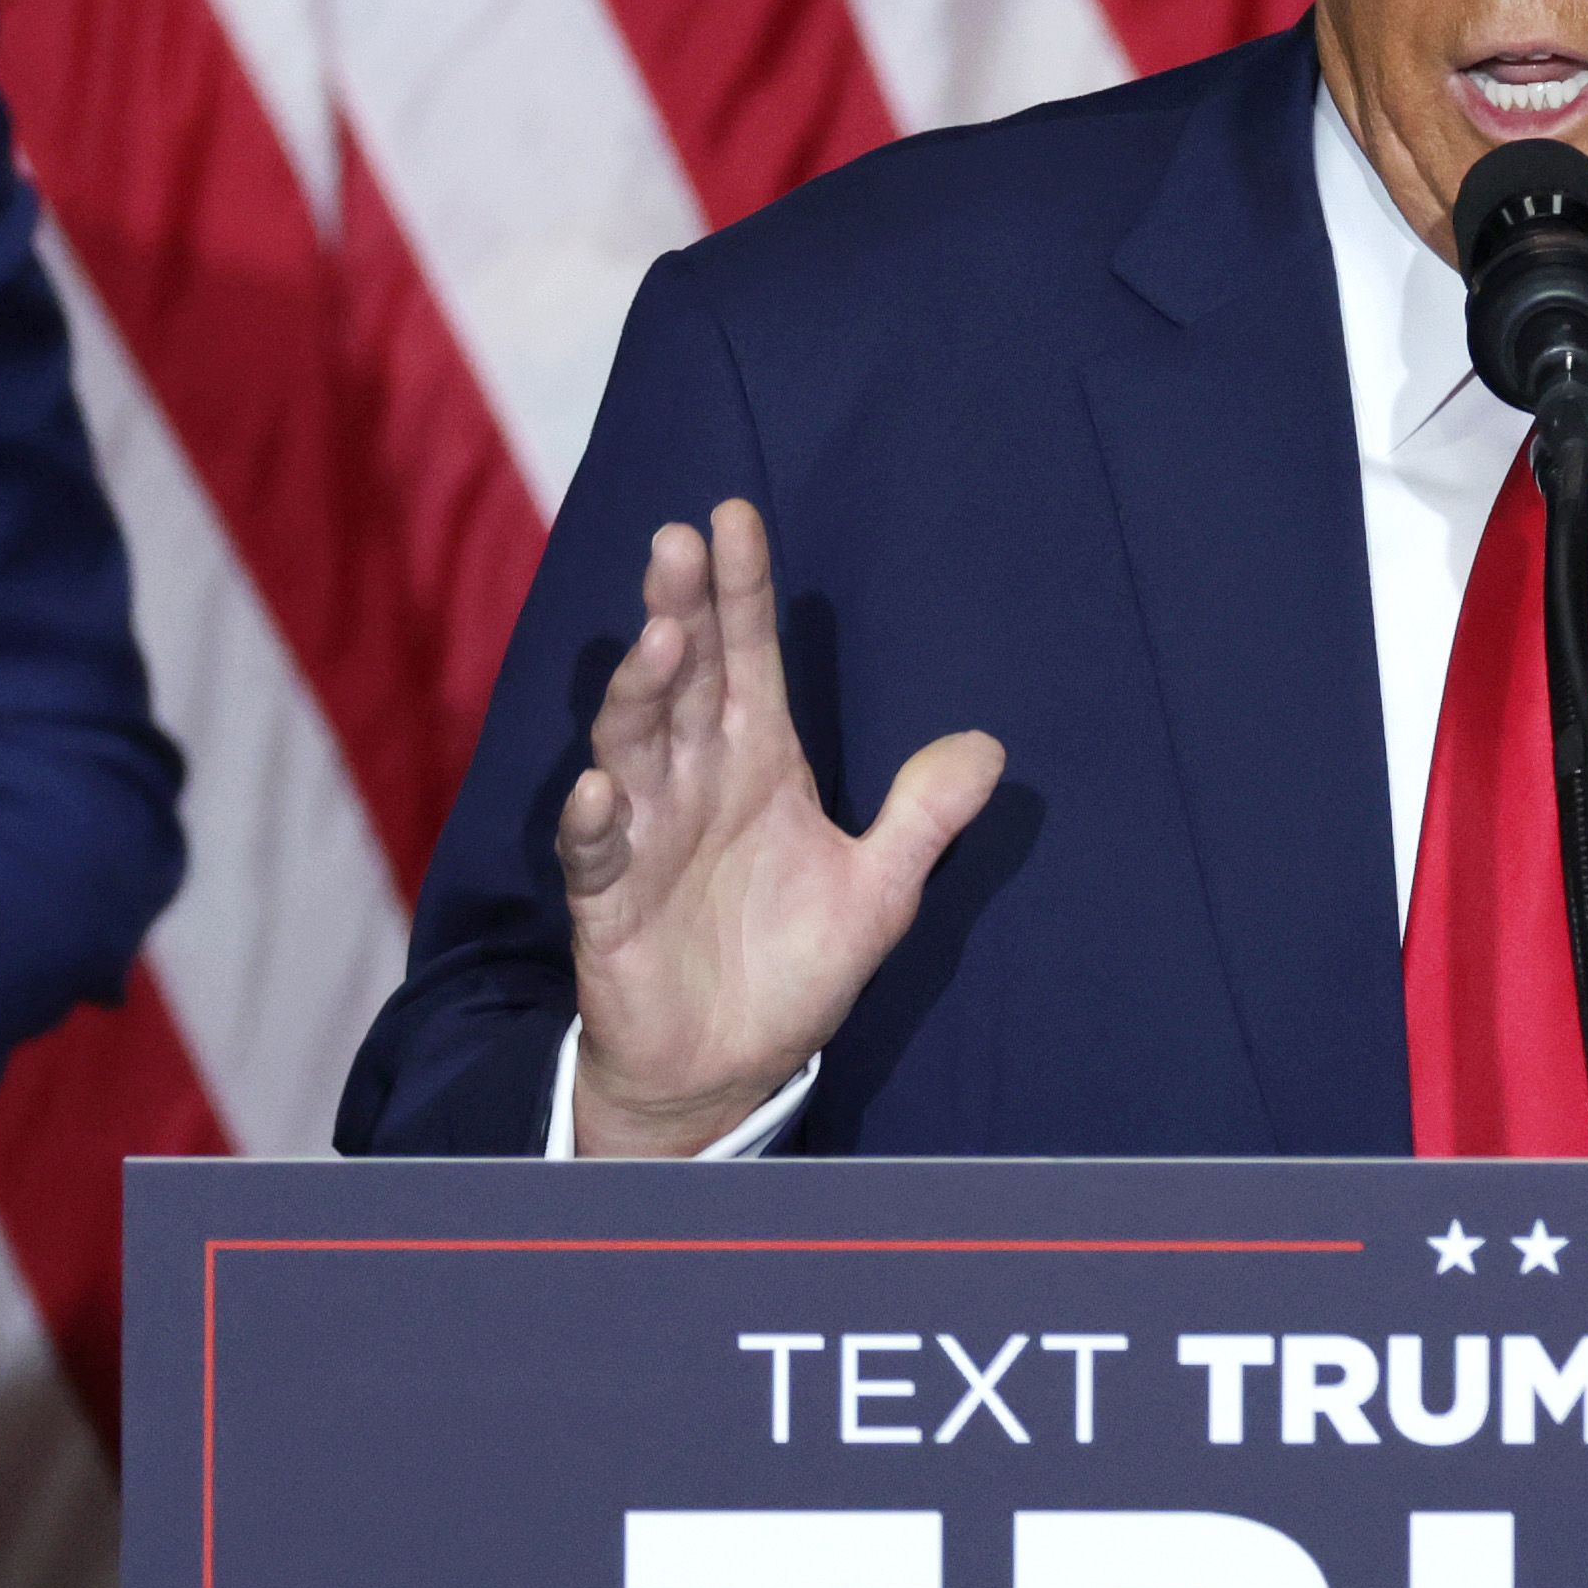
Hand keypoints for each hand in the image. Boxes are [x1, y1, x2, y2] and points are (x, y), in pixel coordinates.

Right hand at [556, 500, 1001, 1158]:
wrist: (727, 1070)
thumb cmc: (791, 967)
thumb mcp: (881, 890)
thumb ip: (925, 817)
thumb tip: (990, 747)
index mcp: (758, 764)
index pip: (747, 659)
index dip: (741, 592)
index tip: (733, 517)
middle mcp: (696, 782)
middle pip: (685, 679)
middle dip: (681, 610)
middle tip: (678, 544)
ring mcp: (646, 836)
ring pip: (634, 745)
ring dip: (641, 693)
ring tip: (660, 642)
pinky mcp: (609, 903)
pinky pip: (597, 852)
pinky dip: (599, 819)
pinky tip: (604, 786)